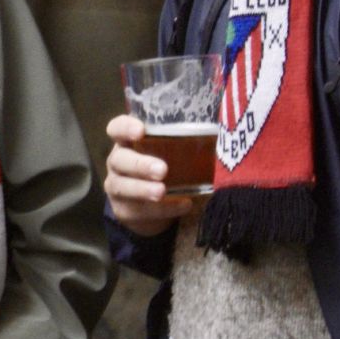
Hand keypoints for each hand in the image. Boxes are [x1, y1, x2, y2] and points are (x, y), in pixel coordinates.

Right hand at [105, 114, 194, 237]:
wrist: (151, 206)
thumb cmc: (167, 167)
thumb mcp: (172, 152)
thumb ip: (185, 143)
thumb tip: (222, 135)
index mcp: (128, 142)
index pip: (117, 128)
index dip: (125, 128)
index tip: (141, 131)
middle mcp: (118, 162)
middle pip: (119, 159)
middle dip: (140, 164)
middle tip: (162, 170)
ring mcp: (117, 186)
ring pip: (123, 186)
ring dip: (143, 189)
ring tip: (162, 192)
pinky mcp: (124, 210)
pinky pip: (140, 210)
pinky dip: (164, 209)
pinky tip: (183, 204)